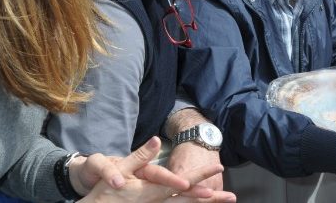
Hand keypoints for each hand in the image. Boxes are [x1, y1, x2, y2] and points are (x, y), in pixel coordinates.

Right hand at [75, 137, 230, 201]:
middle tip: (231, 197)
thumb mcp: (120, 170)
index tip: (218, 170)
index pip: (182, 183)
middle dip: (210, 198)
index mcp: (152, 191)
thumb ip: (140, 156)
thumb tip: (157, 139)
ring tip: (220, 200)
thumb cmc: (104, 191)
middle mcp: (157, 201)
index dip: (200, 177)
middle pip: (188, 200)